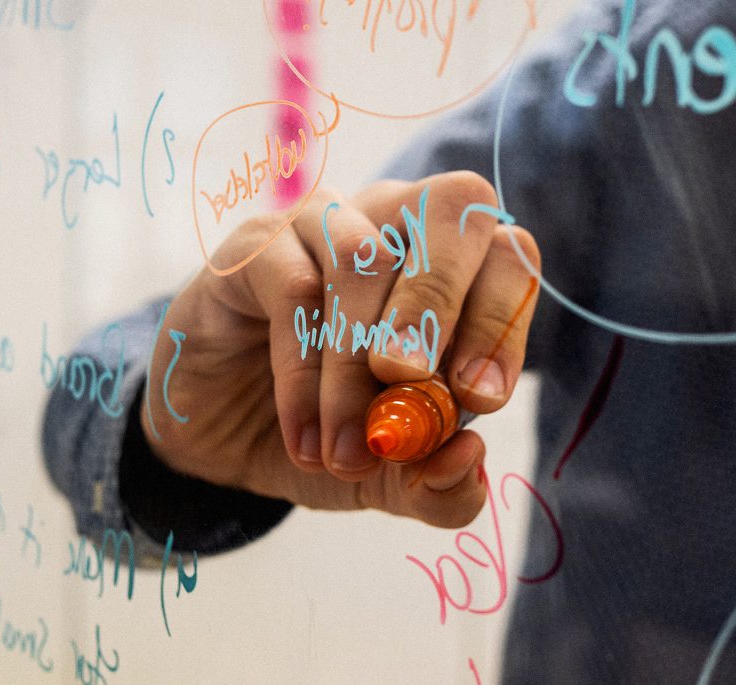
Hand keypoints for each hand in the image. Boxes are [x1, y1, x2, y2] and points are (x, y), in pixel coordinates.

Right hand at [141, 171, 539, 527]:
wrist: (225, 441)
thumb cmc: (330, 435)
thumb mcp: (394, 479)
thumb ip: (442, 485)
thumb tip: (469, 456)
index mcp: (455, 268)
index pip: (510, 256)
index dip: (503, 321)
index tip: (478, 401)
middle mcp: (398, 224)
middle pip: (452, 207)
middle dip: (440, 304)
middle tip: (411, 385)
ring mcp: (326, 224)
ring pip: (365, 258)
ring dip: (357, 366)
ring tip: (347, 452)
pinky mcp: (257, 246)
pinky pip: (293, 288)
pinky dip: (304, 374)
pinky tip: (304, 438)